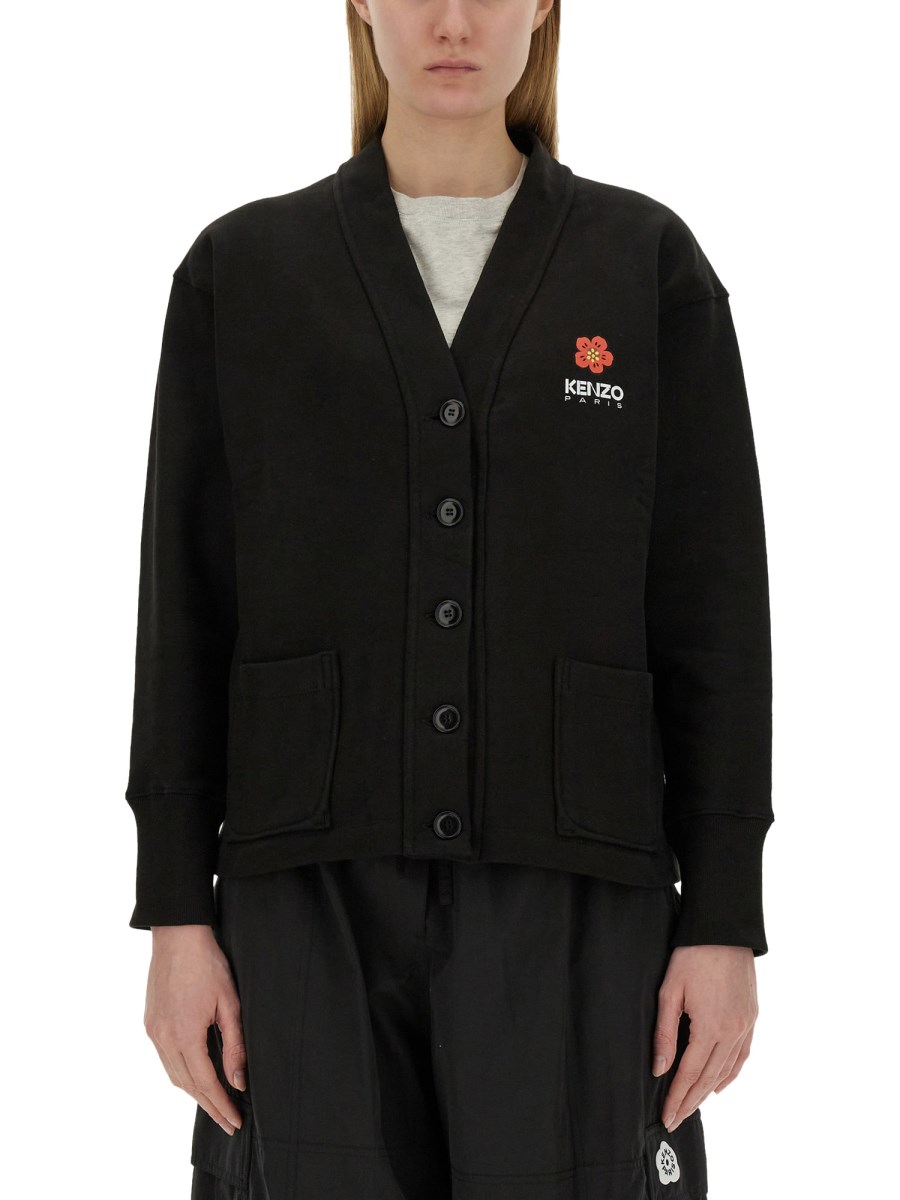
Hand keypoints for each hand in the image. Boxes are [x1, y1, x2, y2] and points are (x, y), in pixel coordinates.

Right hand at [143, 924, 247, 1135]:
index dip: (221, 1106)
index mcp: (185, 1035)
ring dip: (194, 1092)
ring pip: (174, 1075)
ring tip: (215, 1105)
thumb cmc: (208, 964)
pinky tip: (195, 1077)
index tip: (235, 1122)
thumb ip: (235, 1045)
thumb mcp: (230, 1003)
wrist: (178, 935)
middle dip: (209, 1106)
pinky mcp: (150, 1024)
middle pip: (187, 1085)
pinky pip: (165, 1060)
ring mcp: (154, 1032)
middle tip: (228, 1123)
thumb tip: (239, 1081)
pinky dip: (181, 1074)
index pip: (206, 1084)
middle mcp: (164, 1039)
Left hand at [651, 944, 757, 1131]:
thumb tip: (659, 1068)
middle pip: (709, 1078)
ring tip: (692, 1106)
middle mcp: (733, 1032)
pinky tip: (719, 1083)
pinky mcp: (752, 1017)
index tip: (667, 1117)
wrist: (724, 929)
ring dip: (709, 1090)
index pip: (690, 1073)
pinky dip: (730, 1073)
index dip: (677, 1098)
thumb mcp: (670, 991)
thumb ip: (664, 1033)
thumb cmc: (692, 955)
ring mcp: (746, 1025)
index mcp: (711, 1027)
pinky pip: (742, 1054)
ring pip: (727, 1069)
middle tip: (675, 1120)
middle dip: (691, 1101)